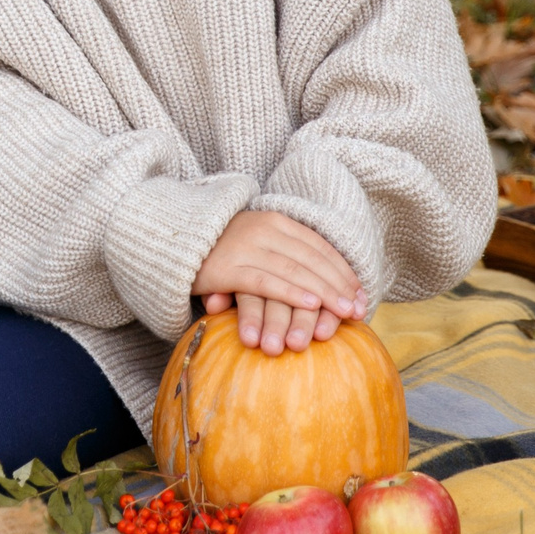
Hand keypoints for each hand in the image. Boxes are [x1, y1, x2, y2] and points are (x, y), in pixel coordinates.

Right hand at [191, 209, 364, 353]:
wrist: (173, 242)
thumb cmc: (221, 250)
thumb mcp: (258, 244)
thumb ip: (287, 256)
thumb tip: (327, 286)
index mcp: (276, 221)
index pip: (320, 247)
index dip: (343, 272)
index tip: (361, 296)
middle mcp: (264, 229)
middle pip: (312, 259)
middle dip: (339, 286)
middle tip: (358, 310)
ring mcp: (245, 246)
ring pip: (295, 270)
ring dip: (324, 293)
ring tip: (343, 312)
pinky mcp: (227, 266)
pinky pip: (266, 281)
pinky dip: (292, 293)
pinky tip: (311, 304)